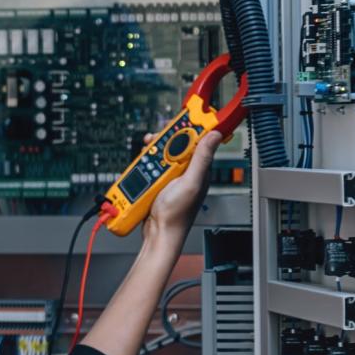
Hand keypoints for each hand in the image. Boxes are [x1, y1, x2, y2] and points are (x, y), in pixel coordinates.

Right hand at [141, 130, 221, 245]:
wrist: (158, 234)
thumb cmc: (176, 216)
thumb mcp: (191, 183)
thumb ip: (202, 159)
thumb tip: (215, 135)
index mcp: (198, 168)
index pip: (196, 139)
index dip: (187, 127)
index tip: (178, 120)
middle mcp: (186, 170)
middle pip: (174, 143)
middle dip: (162, 140)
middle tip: (153, 142)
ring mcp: (170, 176)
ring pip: (159, 154)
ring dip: (149, 154)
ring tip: (144, 158)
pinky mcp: (157, 182)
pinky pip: (149, 166)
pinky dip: (142, 166)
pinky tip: (139, 170)